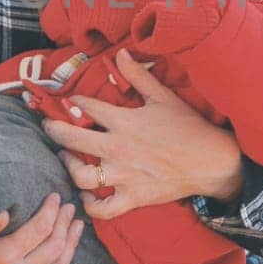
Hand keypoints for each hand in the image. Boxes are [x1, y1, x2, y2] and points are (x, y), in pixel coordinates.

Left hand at [42, 49, 244, 218]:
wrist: (211, 161)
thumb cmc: (188, 127)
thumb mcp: (163, 97)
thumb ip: (139, 76)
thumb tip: (122, 54)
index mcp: (126, 122)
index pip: (87, 107)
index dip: (74, 101)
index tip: (70, 101)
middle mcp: (119, 149)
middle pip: (72, 140)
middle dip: (55, 130)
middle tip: (50, 127)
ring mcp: (124, 176)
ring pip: (81, 176)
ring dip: (68, 166)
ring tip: (66, 157)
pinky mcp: (132, 198)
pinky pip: (102, 210)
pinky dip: (90, 205)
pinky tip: (87, 194)